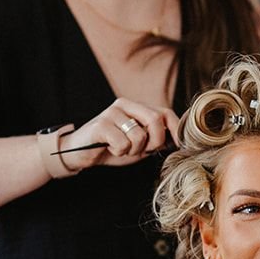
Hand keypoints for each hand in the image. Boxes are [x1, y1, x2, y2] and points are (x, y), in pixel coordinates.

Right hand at [62, 99, 181, 169]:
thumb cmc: (111, 147)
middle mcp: (124, 104)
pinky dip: (119, 151)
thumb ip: (155, 138)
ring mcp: (112, 113)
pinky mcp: (100, 125)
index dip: (174, 129)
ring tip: (121, 148)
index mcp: (136, 106)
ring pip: (139, 135)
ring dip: (133, 150)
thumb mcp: (139, 143)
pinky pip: (123, 143)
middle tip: (142, 150)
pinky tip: (110, 148)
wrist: (81, 153)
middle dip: (154, 142)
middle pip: (155, 120)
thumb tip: (178, 140)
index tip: (178, 145)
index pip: (164, 112)